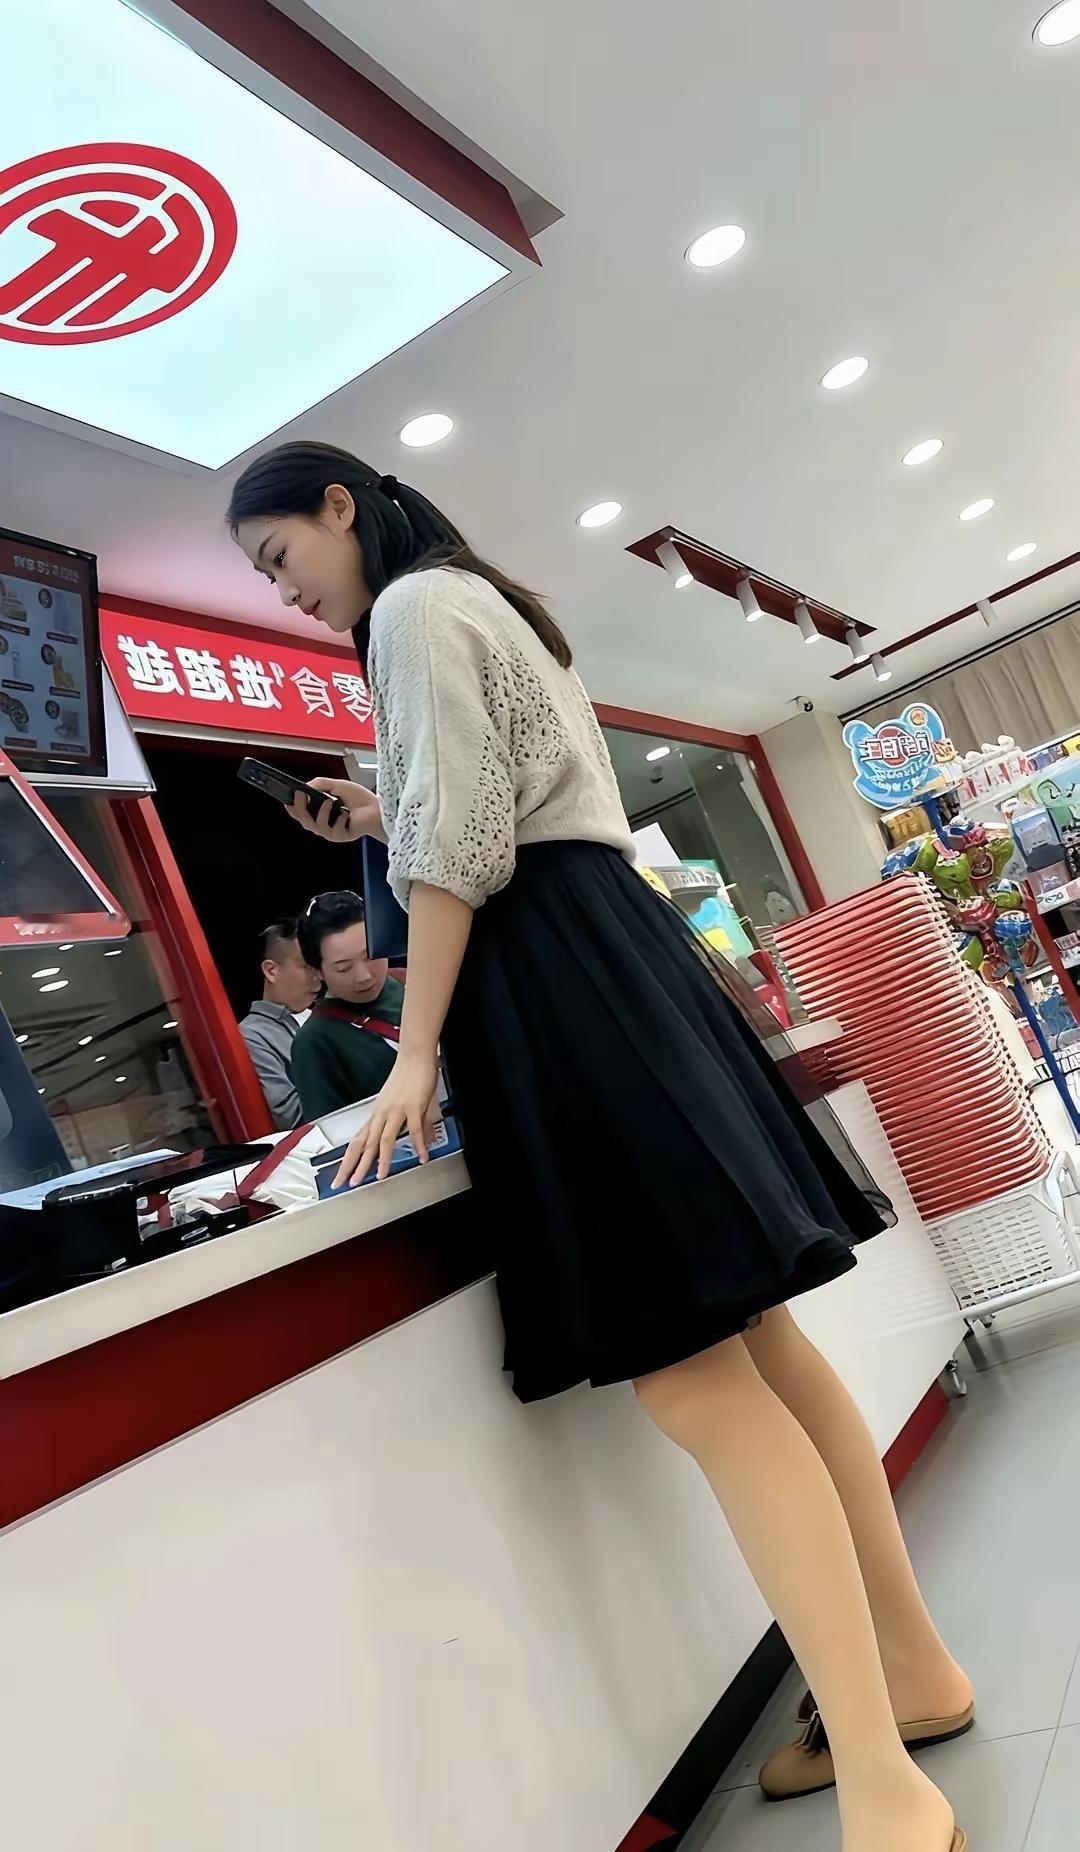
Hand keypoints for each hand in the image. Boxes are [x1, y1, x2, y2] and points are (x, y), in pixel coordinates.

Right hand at [288, 777, 384, 843]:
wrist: (378, 809)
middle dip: (300, 808)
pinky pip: (331, 831)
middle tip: (301, 795)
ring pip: (315, 826)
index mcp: (322, 811)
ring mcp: (332, 831)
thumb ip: (321, 784)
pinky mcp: (341, 836)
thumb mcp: (337, 786)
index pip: (302, 812)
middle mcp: (325, 822)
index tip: (288, 799)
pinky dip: (338, 820)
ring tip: (331, 802)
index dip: (293, 807)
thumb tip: (306, 786)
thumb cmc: (360, 799)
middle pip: (304, 821)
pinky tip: (346, 814)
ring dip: (321, 813)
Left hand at [333, 1049, 440, 1186]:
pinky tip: (421, 1157)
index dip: (348, 1160)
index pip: (357, 1141)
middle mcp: (382, 1114)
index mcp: (376, 1114)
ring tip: (379, 1177)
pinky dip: (418, 1145)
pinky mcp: (413, 1106)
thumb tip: (420, 1142)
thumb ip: (412, 1125)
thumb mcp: (403, 1103)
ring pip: (384, 1139)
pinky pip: (414, 1130)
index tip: (341, 1175)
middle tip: (347, 1183)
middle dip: (355, 1165)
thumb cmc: (408, 1075)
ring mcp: (396, 1111)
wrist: (415, 1055)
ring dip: (381, 1160)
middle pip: (364, 1144)